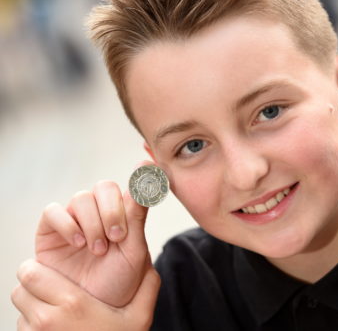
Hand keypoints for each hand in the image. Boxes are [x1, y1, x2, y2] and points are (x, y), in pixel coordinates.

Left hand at [11, 259, 159, 330]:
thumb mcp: (139, 317)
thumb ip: (147, 286)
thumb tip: (148, 263)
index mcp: (72, 304)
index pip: (30, 273)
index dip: (39, 268)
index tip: (52, 271)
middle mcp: (47, 320)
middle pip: (19, 289)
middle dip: (33, 285)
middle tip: (52, 288)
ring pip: (21, 310)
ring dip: (33, 306)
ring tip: (57, 310)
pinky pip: (23, 328)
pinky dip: (33, 324)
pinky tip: (56, 327)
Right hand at [34, 163, 152, 306]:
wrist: (93, 308)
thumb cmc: (117, 279)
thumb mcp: (134, 248)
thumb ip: (137, 213)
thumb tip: (147, 169)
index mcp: (122, 213)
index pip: (128, 187)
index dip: (136, 185)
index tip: (145, 180)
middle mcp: (98, 212)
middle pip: (104, 187)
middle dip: (112, 211)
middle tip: (117, 237)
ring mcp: (75, 219)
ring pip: (81, 198)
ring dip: (92, 223)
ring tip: (98, 250)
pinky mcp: (51, 229)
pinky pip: (53, 211)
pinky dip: (66, 224)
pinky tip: (77, 243)